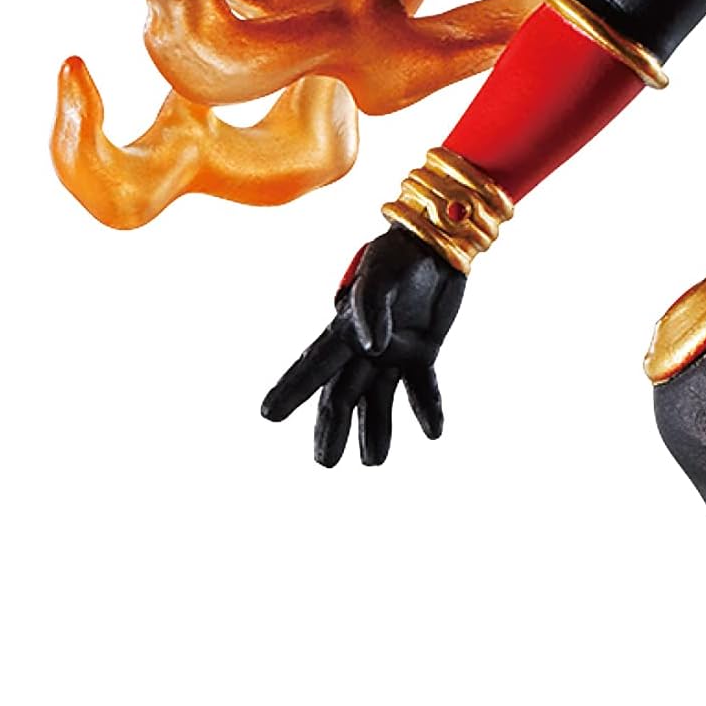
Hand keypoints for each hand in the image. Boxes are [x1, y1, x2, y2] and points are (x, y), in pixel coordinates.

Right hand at [262, 227, 464, 466]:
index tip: (269, 414)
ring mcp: (394, 351)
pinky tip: (434, 432)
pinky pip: (424, 386)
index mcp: (346, 329)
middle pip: (344, 393)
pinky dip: (427, 408)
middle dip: (332, 427)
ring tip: (373, 462)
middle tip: (325, 462)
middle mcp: (365, 346)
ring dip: (377, 429)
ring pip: (380, 398)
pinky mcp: (423, 350)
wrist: (436, 242)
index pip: (314, 366)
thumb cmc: (400, 253)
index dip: (292, 390)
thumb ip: (370, 308)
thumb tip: (373, 347)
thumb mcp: (381, 274)